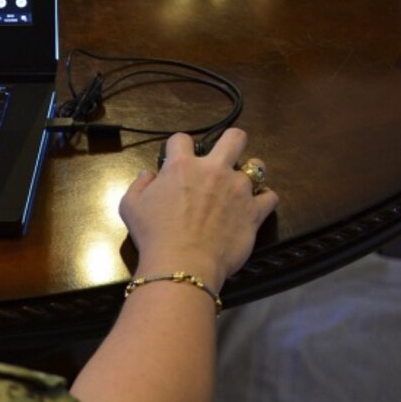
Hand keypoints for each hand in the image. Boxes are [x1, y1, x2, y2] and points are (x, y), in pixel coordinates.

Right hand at [118, 129, 277, 290]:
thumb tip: (148, 175)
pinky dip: (263, 200)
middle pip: (234, 138)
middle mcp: (214, 170)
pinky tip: (254, 206)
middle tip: (223, 156)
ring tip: (240, 186)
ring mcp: (238, 189)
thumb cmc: (153, 234)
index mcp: (182, 166)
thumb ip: (139, 185)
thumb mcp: (130, 207)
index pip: (182, 139)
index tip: (176, 159)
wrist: (183, 263)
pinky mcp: (254, 211)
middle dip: (230, 141)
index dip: (177, 147)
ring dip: (249, 172)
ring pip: (258, 166)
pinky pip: (270, 197)